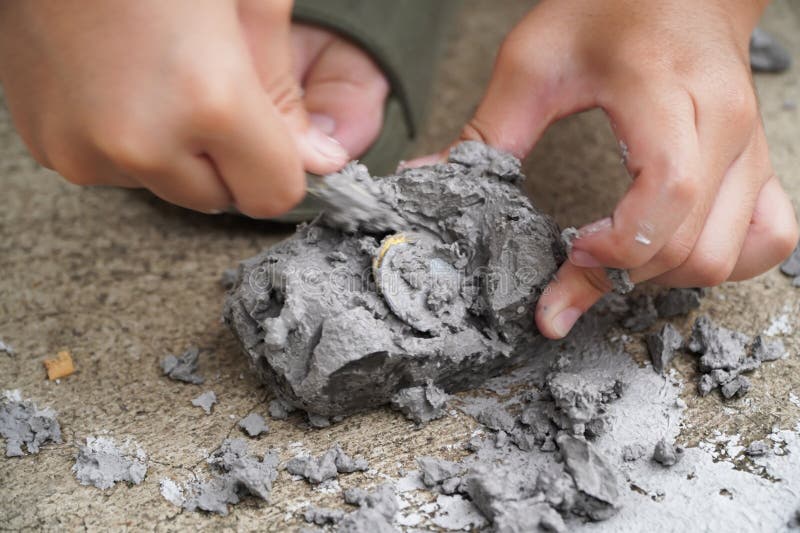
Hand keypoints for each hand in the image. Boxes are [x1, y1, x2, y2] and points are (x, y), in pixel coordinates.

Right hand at [0, 1, 387, 216]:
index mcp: (211, 102)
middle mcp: (144, 142)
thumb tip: (320, 160)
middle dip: (225, 159)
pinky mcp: (47, 147)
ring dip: (171, 150)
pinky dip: (124, 142)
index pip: (275, 195)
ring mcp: (85, 149)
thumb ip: (285, 92)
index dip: (279, 165)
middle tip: (202, 85)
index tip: (269, 133)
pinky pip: (113, 170)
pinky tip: (114, 82)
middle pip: (218, 199)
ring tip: (151, 75)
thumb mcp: (247, 3)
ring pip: (164, 186)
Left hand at [417, 0, 797, 337]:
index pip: (668, 194)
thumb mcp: (533, 62)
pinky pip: (766, 241)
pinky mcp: (760, 165)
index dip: (616, 246)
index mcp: (666, 93)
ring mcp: (752, 150)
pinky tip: (674, 253)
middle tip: (568, 271)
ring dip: (661, 279)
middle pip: (693, 245)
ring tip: (613, 261)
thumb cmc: (610, 11)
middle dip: (621, 277)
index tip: (569, 251)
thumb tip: (432, 181)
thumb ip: (486, 131)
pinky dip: (719, 264)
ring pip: (726, 257)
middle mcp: (725, 127)